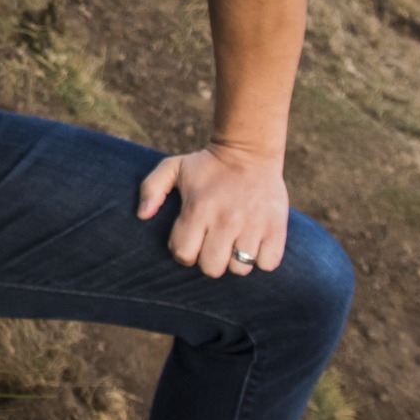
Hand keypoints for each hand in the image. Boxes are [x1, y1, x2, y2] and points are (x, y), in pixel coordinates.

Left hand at [138, 143, 289, 277]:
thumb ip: (151, 189)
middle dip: (208, 261)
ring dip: (235, 262)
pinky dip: (261, 260)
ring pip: (240, 269)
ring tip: (233, 244)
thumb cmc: (207, 165)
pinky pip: (268, 264)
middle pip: (212, 268)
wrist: (249, 151)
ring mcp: (253, 225)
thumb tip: (142, 216)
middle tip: (212, 246)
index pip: (183, 254)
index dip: (183, 252)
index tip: (190, 242)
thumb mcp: (173, 167)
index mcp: (198, 208)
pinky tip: (254, 245)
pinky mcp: (276, 228)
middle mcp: (225, 220)